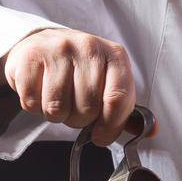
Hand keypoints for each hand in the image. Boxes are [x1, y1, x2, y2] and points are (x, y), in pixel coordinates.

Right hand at [0, 28, 135, 144]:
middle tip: (75, 111)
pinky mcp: (31, 55)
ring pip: (57, 108)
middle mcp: (89, 47)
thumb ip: (126, 108)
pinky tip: (41, 93)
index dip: (111, 126)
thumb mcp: (109, 82)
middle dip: (80, 121)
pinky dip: (35, 107)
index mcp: (115, 55)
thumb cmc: (81, 70)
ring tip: (59, 101)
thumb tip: (151, 130)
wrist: (44, 43)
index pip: (118, 99)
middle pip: (87, 108)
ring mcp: (58, 49)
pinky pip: (32, 102)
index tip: (101, 136)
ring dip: (56, 116)